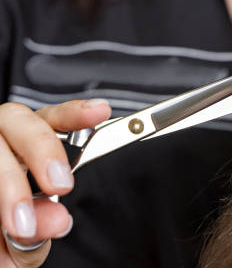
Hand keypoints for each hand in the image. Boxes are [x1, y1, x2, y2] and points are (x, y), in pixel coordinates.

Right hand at [0, 99, 110, 267]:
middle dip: (42, 148)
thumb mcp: (25, 242)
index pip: (52, 120)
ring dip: (10, 181)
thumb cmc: (2, 242)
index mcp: (25, 148)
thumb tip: (58, 220)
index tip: (99, 110)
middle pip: (17, 120)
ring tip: (21, 224)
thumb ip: (42, 226)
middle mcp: (0, 141)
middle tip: (61, 185)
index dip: (74, 113)